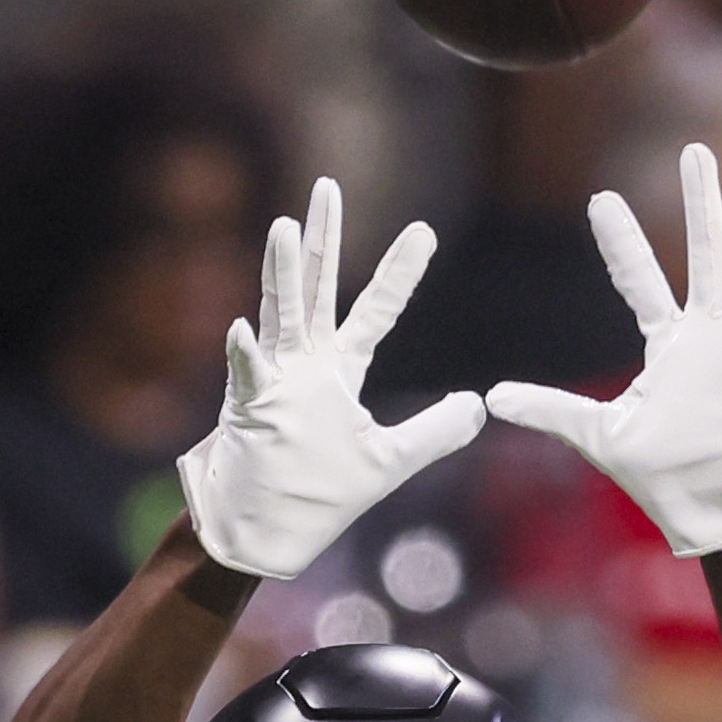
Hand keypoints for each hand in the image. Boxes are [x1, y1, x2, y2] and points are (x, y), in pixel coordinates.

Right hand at [179, 176, 482, 582]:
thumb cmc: (316, 498)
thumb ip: (432, 433)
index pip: (374, 311)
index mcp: (339, 372)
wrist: (263, 536)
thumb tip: (479, 407)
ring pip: (280, 315)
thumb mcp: (388, 463)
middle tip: (327, 186)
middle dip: (323, 239)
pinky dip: (245, 356)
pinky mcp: (248, 409)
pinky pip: (247, 377)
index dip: (398, 274)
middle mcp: (305, 365)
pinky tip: (241, 330)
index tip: (423, 232)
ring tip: (285, 227)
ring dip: (282, 274)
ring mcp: (274, 382)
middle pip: (317, 288)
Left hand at [489, 146, 721, 562]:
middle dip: (701, 202)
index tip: (599, 198)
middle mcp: (708, 336)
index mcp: (668, 346)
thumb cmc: (667, 484)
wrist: (718, 522)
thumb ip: (550, 411)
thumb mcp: (598, 437)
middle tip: (695, 150)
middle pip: (706, 254)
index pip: (641, 280)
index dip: (622, 241)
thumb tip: (491, 399)